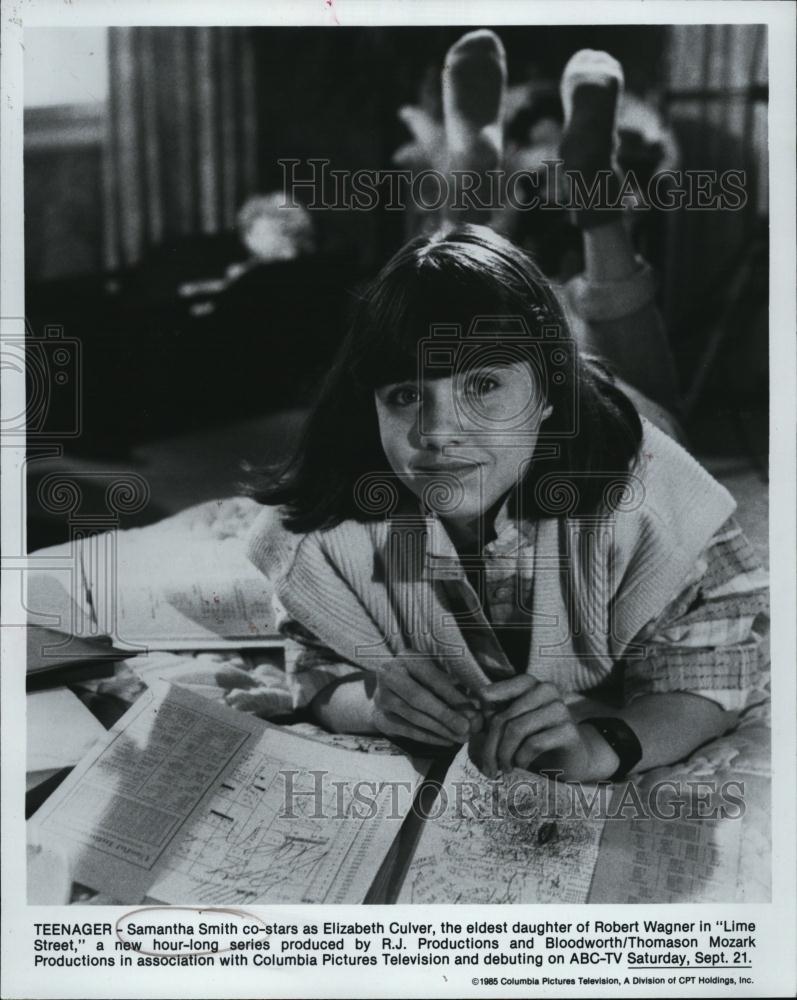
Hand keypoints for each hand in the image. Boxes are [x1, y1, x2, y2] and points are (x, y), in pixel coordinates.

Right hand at [370, 657, 483, 747]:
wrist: (386, 691)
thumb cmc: (419, 679)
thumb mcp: (433, 674)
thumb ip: (452, 685)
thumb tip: (475, 705)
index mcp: (406, 658)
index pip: (430, 677)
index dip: (451, 694)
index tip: (472, 709)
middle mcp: (388, 675)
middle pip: (418, 698)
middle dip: (444, 714)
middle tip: (466, 728)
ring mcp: (381, 697)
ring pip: (413, 717)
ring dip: (440, 729)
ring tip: (461, 737)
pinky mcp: (380, 718)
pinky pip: (408, 731)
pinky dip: (429, 737)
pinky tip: (447, 741)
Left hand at [472, 675, 618, 780]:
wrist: (570, 761)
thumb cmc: (534, 741)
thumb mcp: (509, 728)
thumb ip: (490, 719)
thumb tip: (472, 723)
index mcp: (530, 685)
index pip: (500, 690)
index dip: (485, 710)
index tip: (476, 730)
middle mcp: (546, 690)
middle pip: (504, 717)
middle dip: (491, 745)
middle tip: (488, 766)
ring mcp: (560, 709)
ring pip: (516, 729)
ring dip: (504, 754)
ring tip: (504, 768)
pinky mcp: (569, 731)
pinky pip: (534, 743)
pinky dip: (522, 758)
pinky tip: (521, 765)